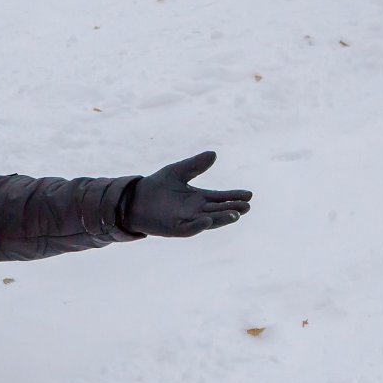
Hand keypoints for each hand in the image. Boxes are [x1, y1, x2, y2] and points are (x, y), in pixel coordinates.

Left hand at [124, 151, 252, 236]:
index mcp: (198, 198)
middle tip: (246, 206)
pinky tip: (207, 220)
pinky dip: (198, 226)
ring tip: (235, 214)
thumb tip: (213, 153)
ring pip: (208, 221)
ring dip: (221, 218)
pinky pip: (188, 229)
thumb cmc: (156, 186)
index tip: (249, 194)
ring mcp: (186, 220)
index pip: (221, 197)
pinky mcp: (174, 229)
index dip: (234, 196)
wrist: (133, 199)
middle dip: (232, 208)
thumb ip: (195, 165)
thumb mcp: (177, 171)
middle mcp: (196, 210)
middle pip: (218, 210)